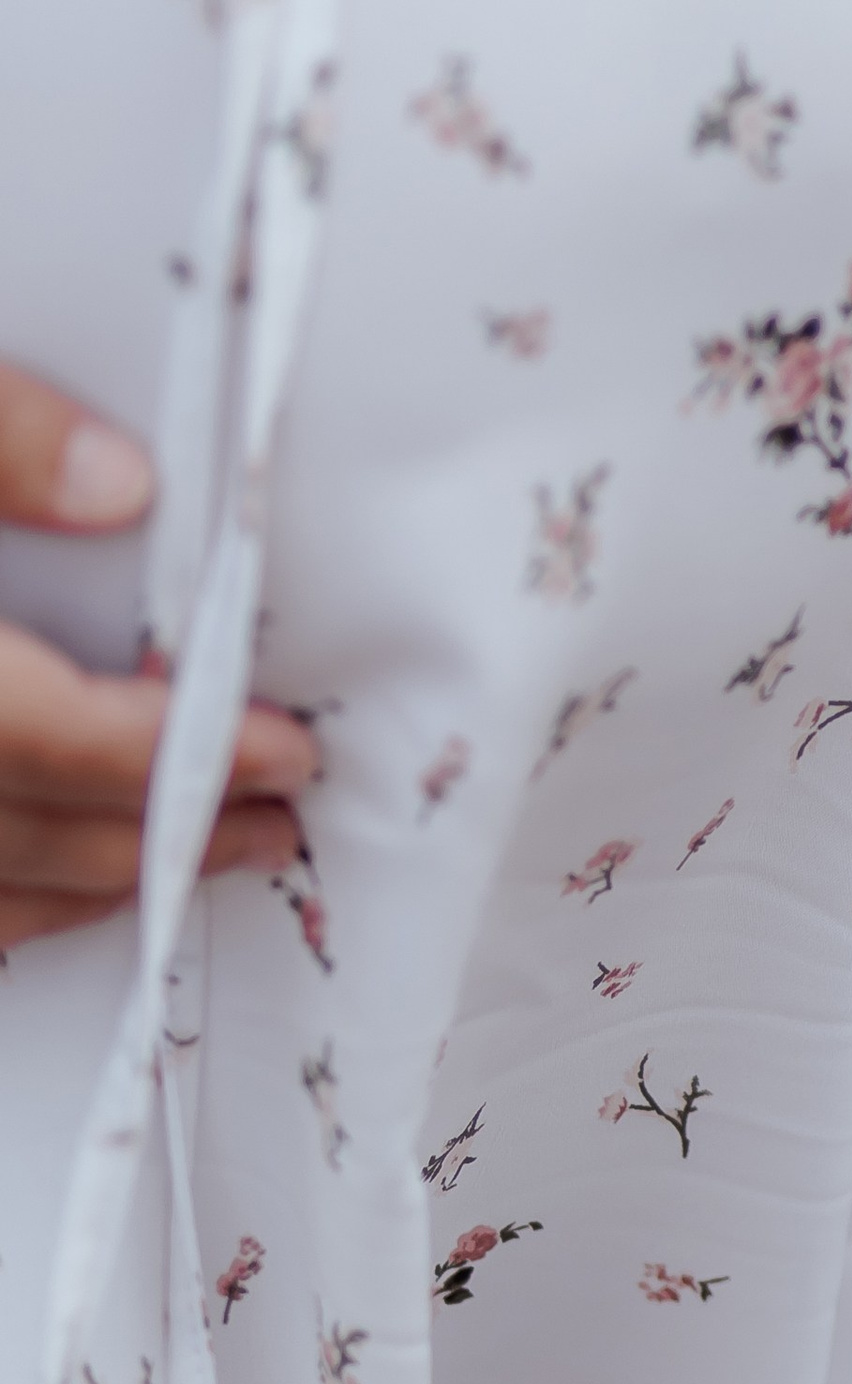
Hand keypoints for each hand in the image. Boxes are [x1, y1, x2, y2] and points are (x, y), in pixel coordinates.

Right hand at [0, 364, 317, 949]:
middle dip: (161, 834)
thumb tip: (126, 483)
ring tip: (195, 855)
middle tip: (279, 819)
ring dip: (84, 883)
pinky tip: (58, 879)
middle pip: (16, 833)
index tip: (290, 751)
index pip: (36, 736)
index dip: (173, 754)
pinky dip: (3, 899)